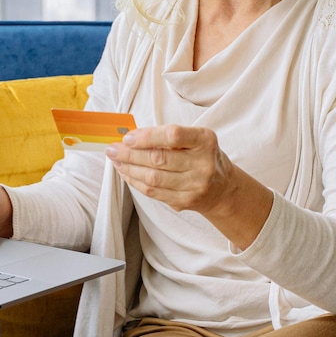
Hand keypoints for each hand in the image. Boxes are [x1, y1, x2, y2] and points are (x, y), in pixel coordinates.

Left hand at [105, 125, 272, 249]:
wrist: (222, 187)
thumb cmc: (202, 156)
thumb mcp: (194, 139)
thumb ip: (166, 136)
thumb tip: (130, 137)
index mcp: (205, 141)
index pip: (173, 135)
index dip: (147, 136)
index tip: (128, 137)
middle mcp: (203, 163)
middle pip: (159, 159)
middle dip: (130, 154)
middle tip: (113, 149)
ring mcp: (196, 185)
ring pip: (154, 178)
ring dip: (130, 169)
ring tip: (117, 161)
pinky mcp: (186, 201)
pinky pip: (154, 192)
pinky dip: (136, 182)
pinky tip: (127, 174)